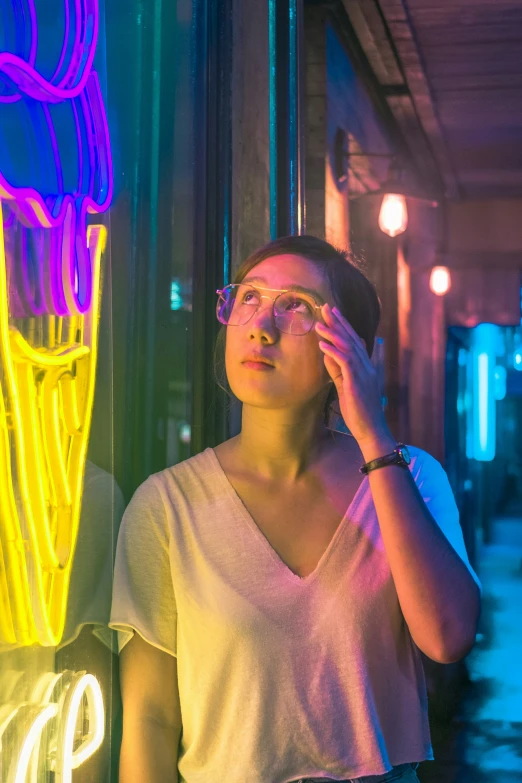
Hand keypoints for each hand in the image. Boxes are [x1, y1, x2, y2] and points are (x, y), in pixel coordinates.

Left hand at [315, 302, 390, 444]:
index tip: (333, 312)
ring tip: (319, 323)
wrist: (371, 430)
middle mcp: (366, 366)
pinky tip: (323, 344)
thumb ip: (337, 370)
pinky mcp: (357, 382)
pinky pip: (345, 362)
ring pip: (348, 347)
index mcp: (365, 367)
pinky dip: (334, 351)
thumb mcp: (345, 386)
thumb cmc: (358, 411)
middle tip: (326, 307)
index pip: (354, 341)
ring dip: (333, 334)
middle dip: (338, 322)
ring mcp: (363, 373)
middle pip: (351, 338)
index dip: (343, 325)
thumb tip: (327, 355)